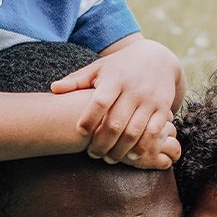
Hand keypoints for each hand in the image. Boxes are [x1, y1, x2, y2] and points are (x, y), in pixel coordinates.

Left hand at [50, 39, 184, 167]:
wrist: (158, 58)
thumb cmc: (121, 66)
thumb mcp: (99, 68)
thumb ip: (76, 80)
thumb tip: (53, 89)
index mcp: (115, 79)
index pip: (100, 102)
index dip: (89, 119)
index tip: (79, 132)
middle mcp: (133, 90)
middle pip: (116, 123)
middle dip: (102, 143)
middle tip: (93, 154)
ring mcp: (149, 100)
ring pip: (134, 132)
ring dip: (120, 150)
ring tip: (109, 158)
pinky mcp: (163, 108)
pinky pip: (153, 133)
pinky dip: (142, 147)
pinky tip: (131, 156)